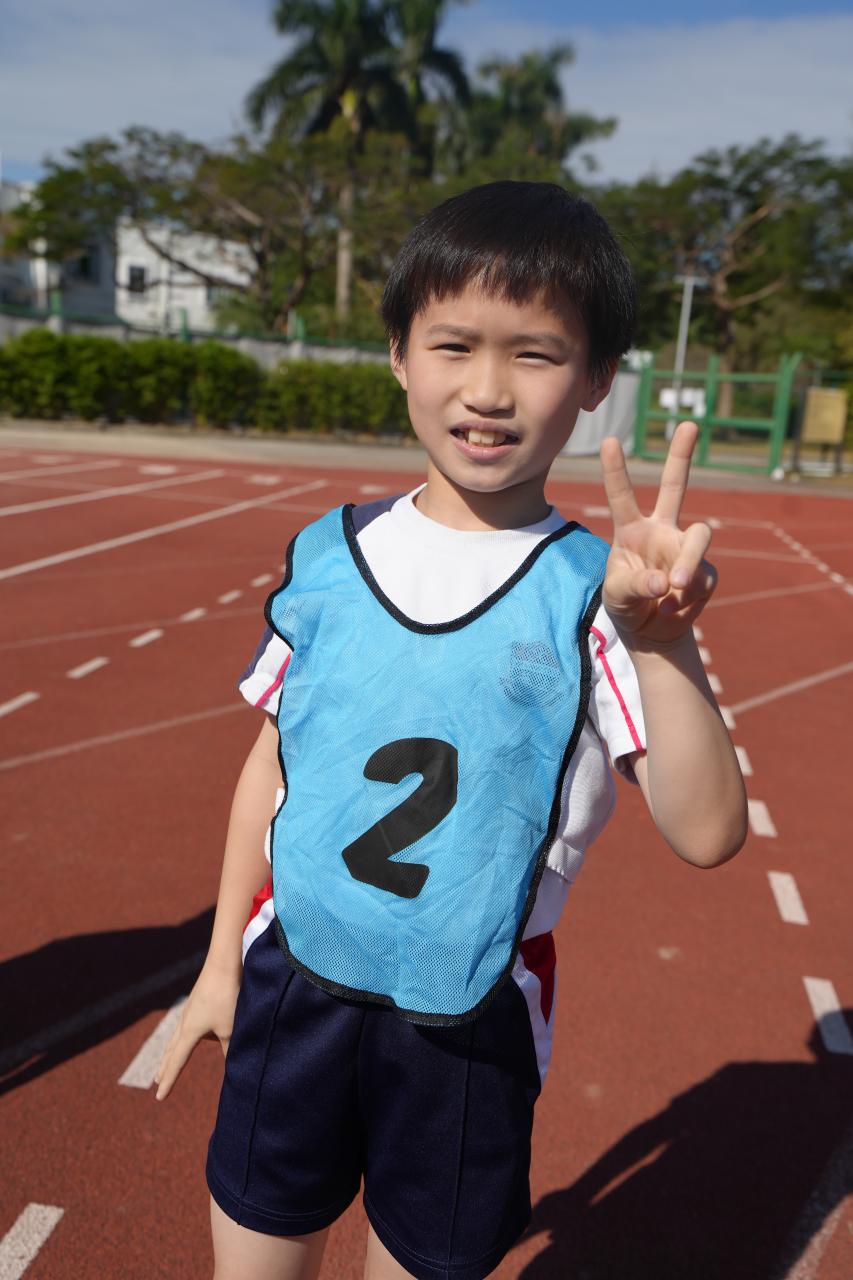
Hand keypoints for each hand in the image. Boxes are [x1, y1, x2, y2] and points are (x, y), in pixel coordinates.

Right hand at [154, 961, 239, 1099]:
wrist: (224, 962)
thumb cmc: (227, 996)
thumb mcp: (230, 1028)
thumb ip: (229, 1050)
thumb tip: (232, 1068)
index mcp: (190, 1031)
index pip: (177, 1062)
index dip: (169, 1081)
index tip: (159, 1097)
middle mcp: (185, 1021)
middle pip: (171, 1049)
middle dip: (165, 1066)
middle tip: (157, 1079)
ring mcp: (191, 1009)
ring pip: (179, 1035)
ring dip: (173, 1049)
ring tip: (170, 1058)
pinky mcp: (199, 999)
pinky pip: (190, 1022)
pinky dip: (188, 1034)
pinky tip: (196, 1029)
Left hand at [600, 421, 716, 646]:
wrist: (649, 631)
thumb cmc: (626, 604)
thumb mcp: (616, 595)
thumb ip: (635, 585)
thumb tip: (667, 581)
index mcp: (631, 530)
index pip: (622, 496)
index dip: (616, 470)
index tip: (609, 440)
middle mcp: (661, 531)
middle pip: (675, 486)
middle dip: (682, 455)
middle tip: (688, 424)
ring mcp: (685, 549)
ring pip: (701, 535)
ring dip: (690, 561)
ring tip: (677, 585)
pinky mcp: (704, 574)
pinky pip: (703, 578)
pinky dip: (687, 598)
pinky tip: (670, 609)